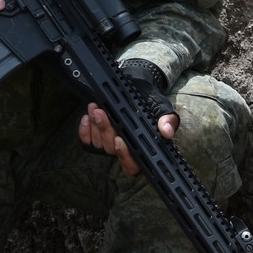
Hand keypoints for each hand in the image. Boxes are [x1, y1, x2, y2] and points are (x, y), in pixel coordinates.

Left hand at [78, 62, 176, 176]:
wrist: (139, 89)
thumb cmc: (151, 103)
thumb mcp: (163, 109)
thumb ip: (168, 120)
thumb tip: (166, 131)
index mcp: (141, 148)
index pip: (132, 164)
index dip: (124, 156)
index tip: (118, 140)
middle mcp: (124, 148)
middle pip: (111, 149)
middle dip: (105, 131)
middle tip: (101, 113)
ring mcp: (109, 143)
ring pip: (98, 144)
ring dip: (95, 126)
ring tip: (95, 108)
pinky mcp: (97, 135)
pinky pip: (86, 141)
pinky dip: (84, 131)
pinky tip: (86, 117)